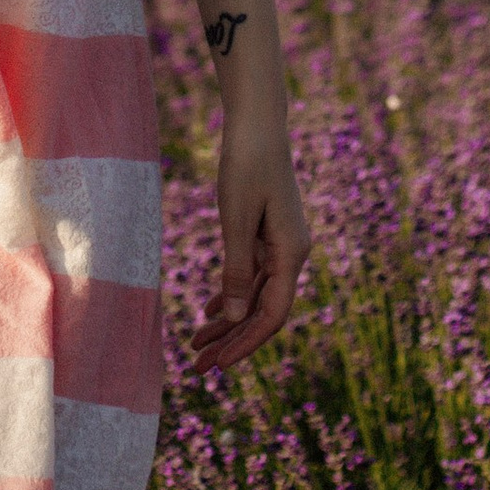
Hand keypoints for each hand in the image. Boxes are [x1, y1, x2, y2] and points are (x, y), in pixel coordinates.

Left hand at [190, 109, 307, 375]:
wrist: (257, 122)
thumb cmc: (246, 163)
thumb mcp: (236, 218)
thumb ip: (237, 268)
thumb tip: (235, 317)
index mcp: (291, 252)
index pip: (273, 314)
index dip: (246, 342)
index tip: (219, 364)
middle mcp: (292, 253)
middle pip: (264, 311)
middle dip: (232, 340)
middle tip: (198, 367)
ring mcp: (282, 244)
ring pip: (256, 295)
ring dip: (229, 321)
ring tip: (197, 345)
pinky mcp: (269, 233)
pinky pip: (253, 275)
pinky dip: (232, 294)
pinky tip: (212, 309)